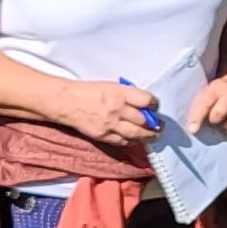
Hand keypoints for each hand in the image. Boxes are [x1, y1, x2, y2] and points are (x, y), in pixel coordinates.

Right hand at [44, 76, 160, 143]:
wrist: (67, 102)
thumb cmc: (89, 91)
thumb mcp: (111, 86)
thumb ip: (127, 95)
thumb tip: (144, 104)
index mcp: (120, 93)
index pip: (146, 100)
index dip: (154, 105)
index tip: (155, 107)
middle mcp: (118, 109)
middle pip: (144, 120)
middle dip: (155, 124)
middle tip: (160, 125)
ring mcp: (111, 124)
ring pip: (137, 134)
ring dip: (149, 136)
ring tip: (154, 136)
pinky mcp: (104, 136)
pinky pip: (124, 141)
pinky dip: (133, 141)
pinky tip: (137, 140)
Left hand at [190, 66, 226, 135]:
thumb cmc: (216, 91)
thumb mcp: (205, 92)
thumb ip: (198, 107)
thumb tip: (192, 127)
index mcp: (216, 88)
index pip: (205, 104)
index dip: (197, 118)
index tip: (192, 129)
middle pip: (219, 114)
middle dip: (213, 121)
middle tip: (212, 120)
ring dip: (226, 127)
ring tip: (223, 123)